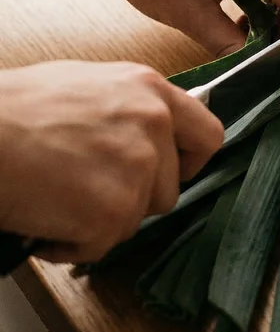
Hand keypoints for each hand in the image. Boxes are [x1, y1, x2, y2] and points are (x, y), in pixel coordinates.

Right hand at [0, 61, 223, 262]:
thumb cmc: (13, 110)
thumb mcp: (87, 86)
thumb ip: (128, 109)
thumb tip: (147, 134)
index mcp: (149, 90)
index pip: (207, 135)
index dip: (190, 161)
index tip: (172, 172)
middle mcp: (154, 126)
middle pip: (168, 188)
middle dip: (131, 198)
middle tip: (83, 188)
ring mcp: (138, 169)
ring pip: (136, 219)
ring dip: (99, 220)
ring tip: (55, 197)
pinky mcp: (114, 211)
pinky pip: (102, 245)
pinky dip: (70, 243)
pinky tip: (42, 218)